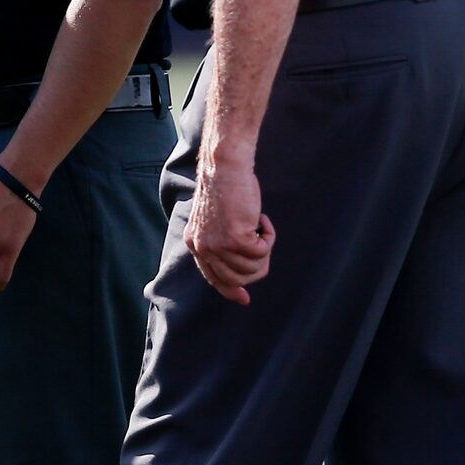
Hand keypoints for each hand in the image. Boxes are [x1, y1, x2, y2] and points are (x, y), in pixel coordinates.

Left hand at [186, 155, 273, 304]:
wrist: (226, 166)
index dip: (230, 289)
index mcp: (195, 243)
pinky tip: (262, 219)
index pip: (213, 277)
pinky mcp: (235, 238)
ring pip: (252, 267)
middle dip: (255, 267)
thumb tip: (241, 265)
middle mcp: (203, 248)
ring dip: (264, 249)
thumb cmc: (226, 187)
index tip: (244, 298)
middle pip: (236, 278)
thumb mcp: (216, 219)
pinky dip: (269, 237)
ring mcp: (218, 245)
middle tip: (263, 245)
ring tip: (261, 227)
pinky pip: (263, 251)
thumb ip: (221, 241)